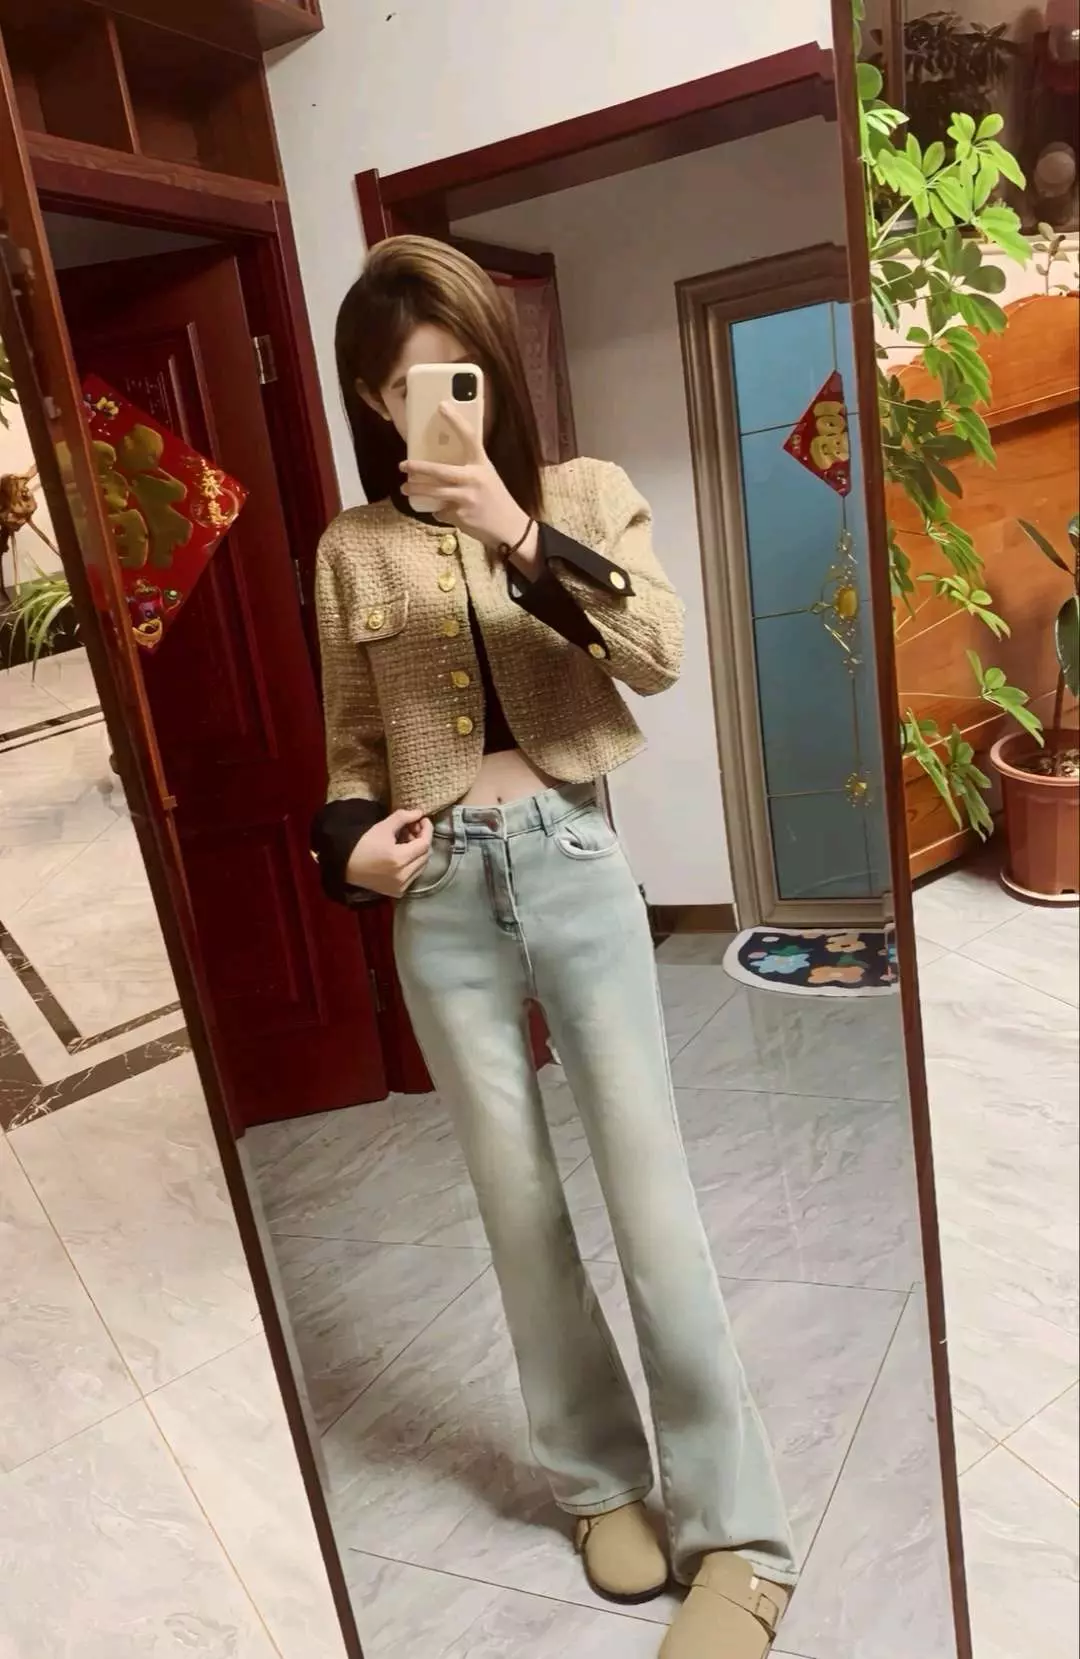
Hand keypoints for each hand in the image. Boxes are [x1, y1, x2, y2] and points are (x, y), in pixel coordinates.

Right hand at [345, 809, 432, 897]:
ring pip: (422, 866)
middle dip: (423, 840)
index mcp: (399, 859)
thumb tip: (419, 813)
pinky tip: (404, 855)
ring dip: (419, 852)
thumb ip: (403, 817)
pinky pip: (414, 876)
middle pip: (425, 855)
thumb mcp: (383, 827)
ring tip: (408, 841)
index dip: (427, 830)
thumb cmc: (363, 844)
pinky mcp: (398, 892)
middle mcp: (403, 875)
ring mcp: (401, 886)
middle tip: (414, 829)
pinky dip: (413, 864)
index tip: (423, 820)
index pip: (424, 844)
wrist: (346, 866)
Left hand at [401, 403, 538, 558]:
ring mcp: (466, 498)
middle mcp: (474, 479)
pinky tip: (443, 511)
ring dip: (416, 490)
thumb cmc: (496, 499)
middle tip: (403, 465)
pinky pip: (440, 511)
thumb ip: (468, 469)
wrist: (509, 527)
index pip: (469, 437)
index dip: (455, 420)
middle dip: (418, 468)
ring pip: (434, 492)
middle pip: (439, 471)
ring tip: (405, 488)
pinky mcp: (460, 516)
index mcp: (481, 464)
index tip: (442, 406)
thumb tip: (442, 464)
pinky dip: (439, 511)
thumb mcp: (487, 477)